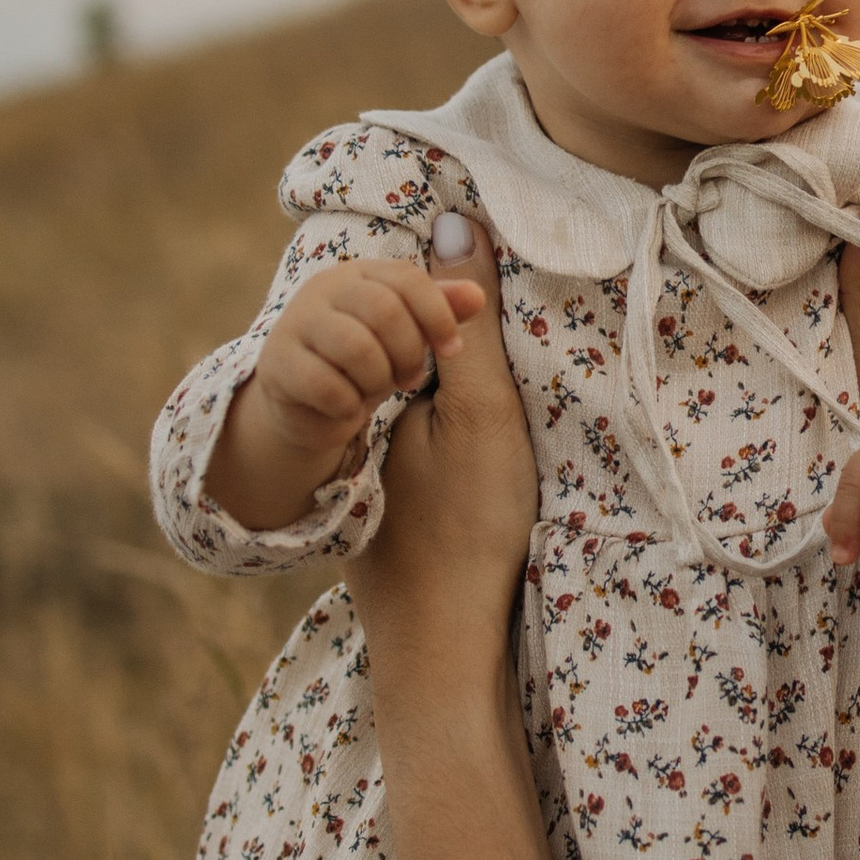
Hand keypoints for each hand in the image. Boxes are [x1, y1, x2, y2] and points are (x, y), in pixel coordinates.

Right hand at [208, 250, 486, 528]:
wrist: (310, 408)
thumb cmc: (369, 363)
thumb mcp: (410, 336)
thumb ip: (441, 312)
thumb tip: (477, 295)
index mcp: (361, 273)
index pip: (408, 279)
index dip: (438, 315)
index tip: (453, 350)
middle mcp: (324, 288)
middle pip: (385, 310)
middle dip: (408, 352)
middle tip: (410, 377)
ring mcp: (295, 324)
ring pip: (356, 348)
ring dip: (378, 380)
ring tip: (377, 390)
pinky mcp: (277, 365)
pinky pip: (327, 386)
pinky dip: (349, 406)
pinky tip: (349, 409)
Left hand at [348, 215, 538, 716]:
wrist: (443, 641)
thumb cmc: (469, 523)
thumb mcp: (483, 409)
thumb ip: (470, 318)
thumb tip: (452, 218)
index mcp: (370, 384)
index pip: (406, 308)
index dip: (451, 294)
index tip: (497, 296)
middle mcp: (358, 419)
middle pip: (406, 349)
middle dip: (446, 334)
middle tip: (501, 359)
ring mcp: (368, 466)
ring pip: (412, 396)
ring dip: (447, 381)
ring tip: (493, 401)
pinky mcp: (385, 502)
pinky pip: (414, 436)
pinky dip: (442, 426)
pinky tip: (478, 451)